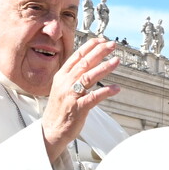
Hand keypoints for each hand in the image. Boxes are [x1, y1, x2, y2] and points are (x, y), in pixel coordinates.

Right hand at [42, 38, 120, 161]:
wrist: (51, 130)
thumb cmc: (60, 108)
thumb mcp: (62, 87)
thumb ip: (73, 75)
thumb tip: (88, 62)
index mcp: (61, 76)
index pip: (76, 57)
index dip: (90, 47)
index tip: (102, 40)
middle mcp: (65, 83)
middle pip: (84, 63)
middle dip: (99, 52)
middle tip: (112, 45)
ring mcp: (71, 95)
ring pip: (89, 77)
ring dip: (104, 68)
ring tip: (116, 61)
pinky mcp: (78, 108)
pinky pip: (93, 97)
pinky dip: (105, 92)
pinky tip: (116, 88)